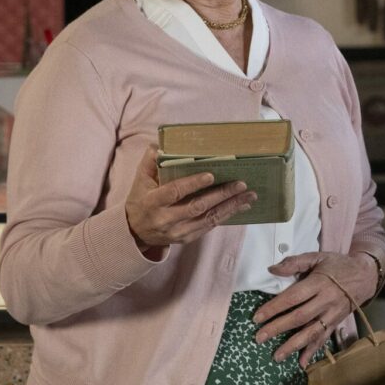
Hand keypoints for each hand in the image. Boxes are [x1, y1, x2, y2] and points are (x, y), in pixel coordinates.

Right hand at [123, 146, 256, 254]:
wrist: (135, 233)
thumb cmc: (140, 200)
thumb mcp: (140, 180)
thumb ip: (150, 162)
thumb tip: (161, 145)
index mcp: (152, 202)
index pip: (174, 192)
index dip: (192, 184)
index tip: (211, 175)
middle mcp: (165, 219)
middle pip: (197, 207)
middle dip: (221, 195)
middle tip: (241, 184)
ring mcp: (178, 231)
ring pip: (208, 219)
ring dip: (231, 206)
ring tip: (249, 195)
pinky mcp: (187, 238)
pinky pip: (210, 226)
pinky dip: (227, 215)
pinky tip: (241, 206)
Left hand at [253, 251, 377, 366]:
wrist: (366, 276)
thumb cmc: (338, 265)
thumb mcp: (318, 257)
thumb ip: (295, 262)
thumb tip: (271, 269)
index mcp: (319, 282)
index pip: (293, 297)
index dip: (274, 308)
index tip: (257, 317)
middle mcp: (326, 301)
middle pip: (299, 317)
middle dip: (278, 328)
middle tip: (259, 338)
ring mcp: (332, 314)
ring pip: (311, 332)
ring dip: (293, 346)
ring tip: (276, 356)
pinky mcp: (336, 323)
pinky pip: (323, 339)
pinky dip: (312, 352)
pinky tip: (301, 363)